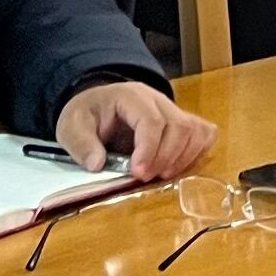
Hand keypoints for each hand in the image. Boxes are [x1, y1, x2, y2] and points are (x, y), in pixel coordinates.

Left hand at [57, 81, 215, 183]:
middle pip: (179, 126)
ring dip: (183, 158)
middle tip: (145, 179)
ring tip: (161, 175)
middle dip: (166, 158)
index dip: (149, 149)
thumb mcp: (72, 127)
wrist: (96, 105)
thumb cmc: (87, 115)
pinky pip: (203, 133)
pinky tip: (177, 167)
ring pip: (195, 130)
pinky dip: (197, 153)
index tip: (138, 174)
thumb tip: (97, 164)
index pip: (152, 120)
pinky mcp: (182, 121)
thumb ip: (81, 144)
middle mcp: (158, 99)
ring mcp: (173, 109)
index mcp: (131, 96)